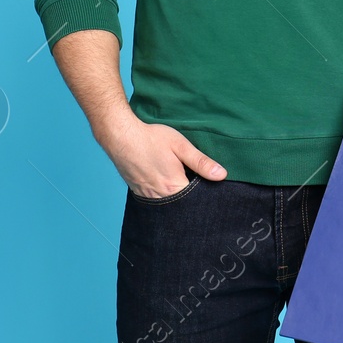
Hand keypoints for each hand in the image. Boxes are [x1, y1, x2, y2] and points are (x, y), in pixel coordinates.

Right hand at [96, 113, 225, 196]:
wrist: (120, 136)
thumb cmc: (151, 138)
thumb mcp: (180, 145)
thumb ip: (201, 162)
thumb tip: (221, 175)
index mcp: (174, 186)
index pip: (197, 201)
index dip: (205, 194)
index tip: (210, 187)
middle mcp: (161, 197)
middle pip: (183, 205)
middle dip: (191, 198)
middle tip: (194, 183)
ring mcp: (148, 196)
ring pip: (169, 204)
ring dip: (177, 198)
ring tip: (180, 183)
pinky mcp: (139, 192)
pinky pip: (156, 201)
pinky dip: (164, 196)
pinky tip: (165, 183)